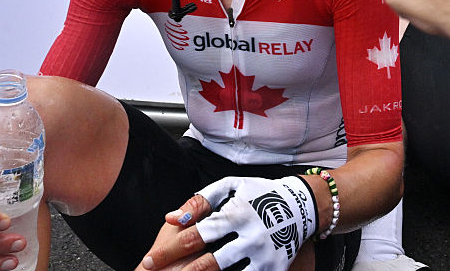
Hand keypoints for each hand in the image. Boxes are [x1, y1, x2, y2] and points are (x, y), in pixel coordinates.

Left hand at [140, 175, 316, 270]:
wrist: (301, 206)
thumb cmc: (258, 193)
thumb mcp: (230, 187)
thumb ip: (199, 201)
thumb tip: (171, 218)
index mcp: (235, 214)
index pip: (195, 235)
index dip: (169, 250)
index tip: (149, 261)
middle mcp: (249, 236)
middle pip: (207, 264)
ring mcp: (263, 254)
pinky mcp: (274, 268)